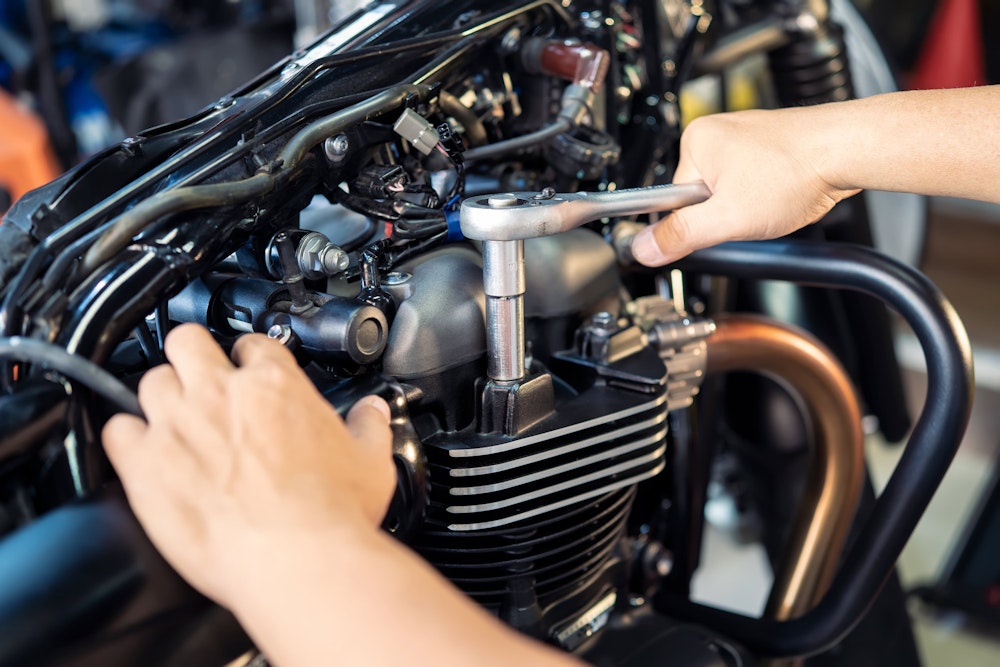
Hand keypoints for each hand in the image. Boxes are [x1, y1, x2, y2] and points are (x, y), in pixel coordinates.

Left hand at [102, 324, 393, 608]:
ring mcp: (178, 424)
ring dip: (161, 396)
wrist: (297, 559)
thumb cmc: (332, 514)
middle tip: (203, 380)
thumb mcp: (370, 462)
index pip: (254, 344)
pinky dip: (127, 436)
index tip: (252, 374)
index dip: (251, 357)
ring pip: (150, 379)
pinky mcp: (145, 463)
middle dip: (193, 356)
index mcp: (275, 385)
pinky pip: (117, 429)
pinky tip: (141, 450)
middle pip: (188, 341)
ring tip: (174, 419)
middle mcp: (222, 393)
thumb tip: (372, 413)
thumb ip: (368, 427)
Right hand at [631, 108, 860, 265]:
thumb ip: (681, 236)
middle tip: (751, 212)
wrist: (848, 151)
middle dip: (725, 215)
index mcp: (695, 141)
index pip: (672, 200)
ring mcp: (744, 138)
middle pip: (701, 197)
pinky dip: (766, 196)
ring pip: (729, 193)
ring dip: (748, 208)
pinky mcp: (767, 147)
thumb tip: (644, 249)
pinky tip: (782, 194)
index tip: (717, 225)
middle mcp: (716, 133)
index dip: (695, 222)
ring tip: (773, 200)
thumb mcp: (728, 217)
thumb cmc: (796, 170)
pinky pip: (752, 185)